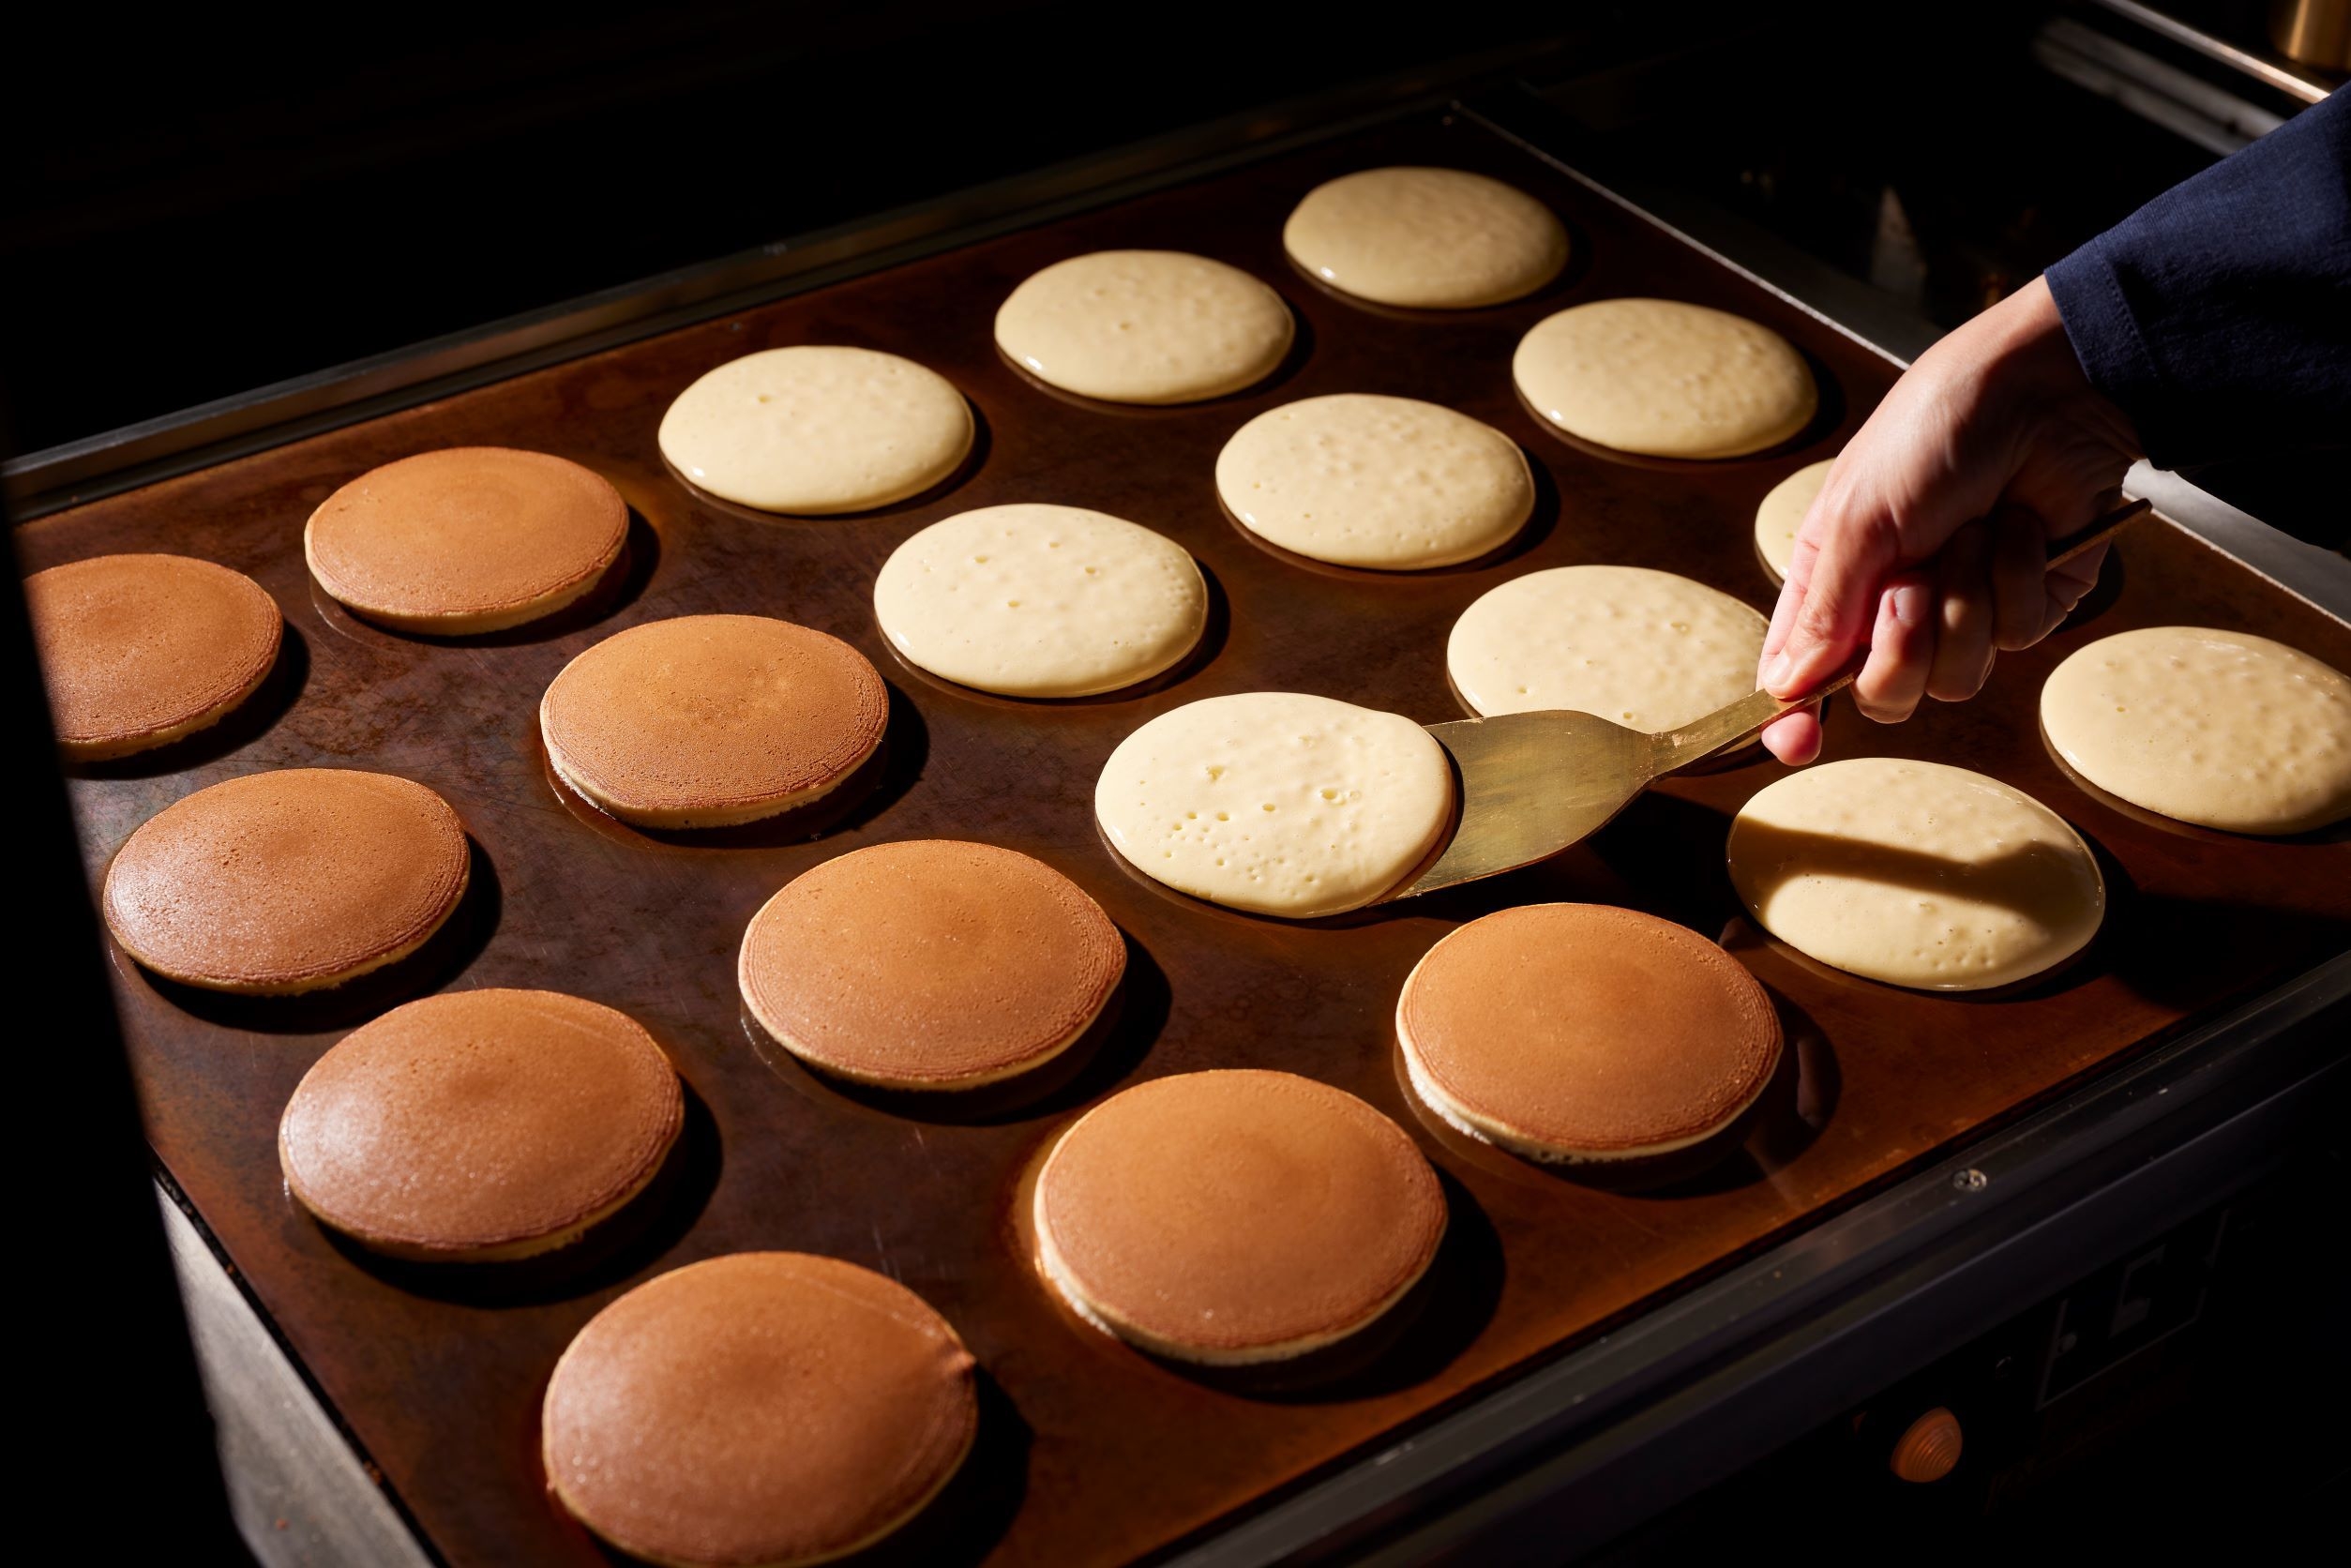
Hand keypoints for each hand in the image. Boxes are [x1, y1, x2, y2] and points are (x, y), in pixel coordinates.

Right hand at [1757, 276, 2140, 764]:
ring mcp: (1965, 611)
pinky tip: (2018, 527)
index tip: (1795, 744)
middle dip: (1900, 644)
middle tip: (1910, 583)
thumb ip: (1825, 611)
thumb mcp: (1859, 516)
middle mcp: (1896, 607)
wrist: (2045, 391)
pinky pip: (2018, 637)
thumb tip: (1786, 689)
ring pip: (1955, 677)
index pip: (1802, 674)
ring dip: (1965, 600)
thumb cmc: (1934, 431)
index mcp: (1836, 582)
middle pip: (1884, 694)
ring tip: (1971, 532)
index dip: (1794, 717)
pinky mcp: (2031, 605)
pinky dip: (2015, 577)